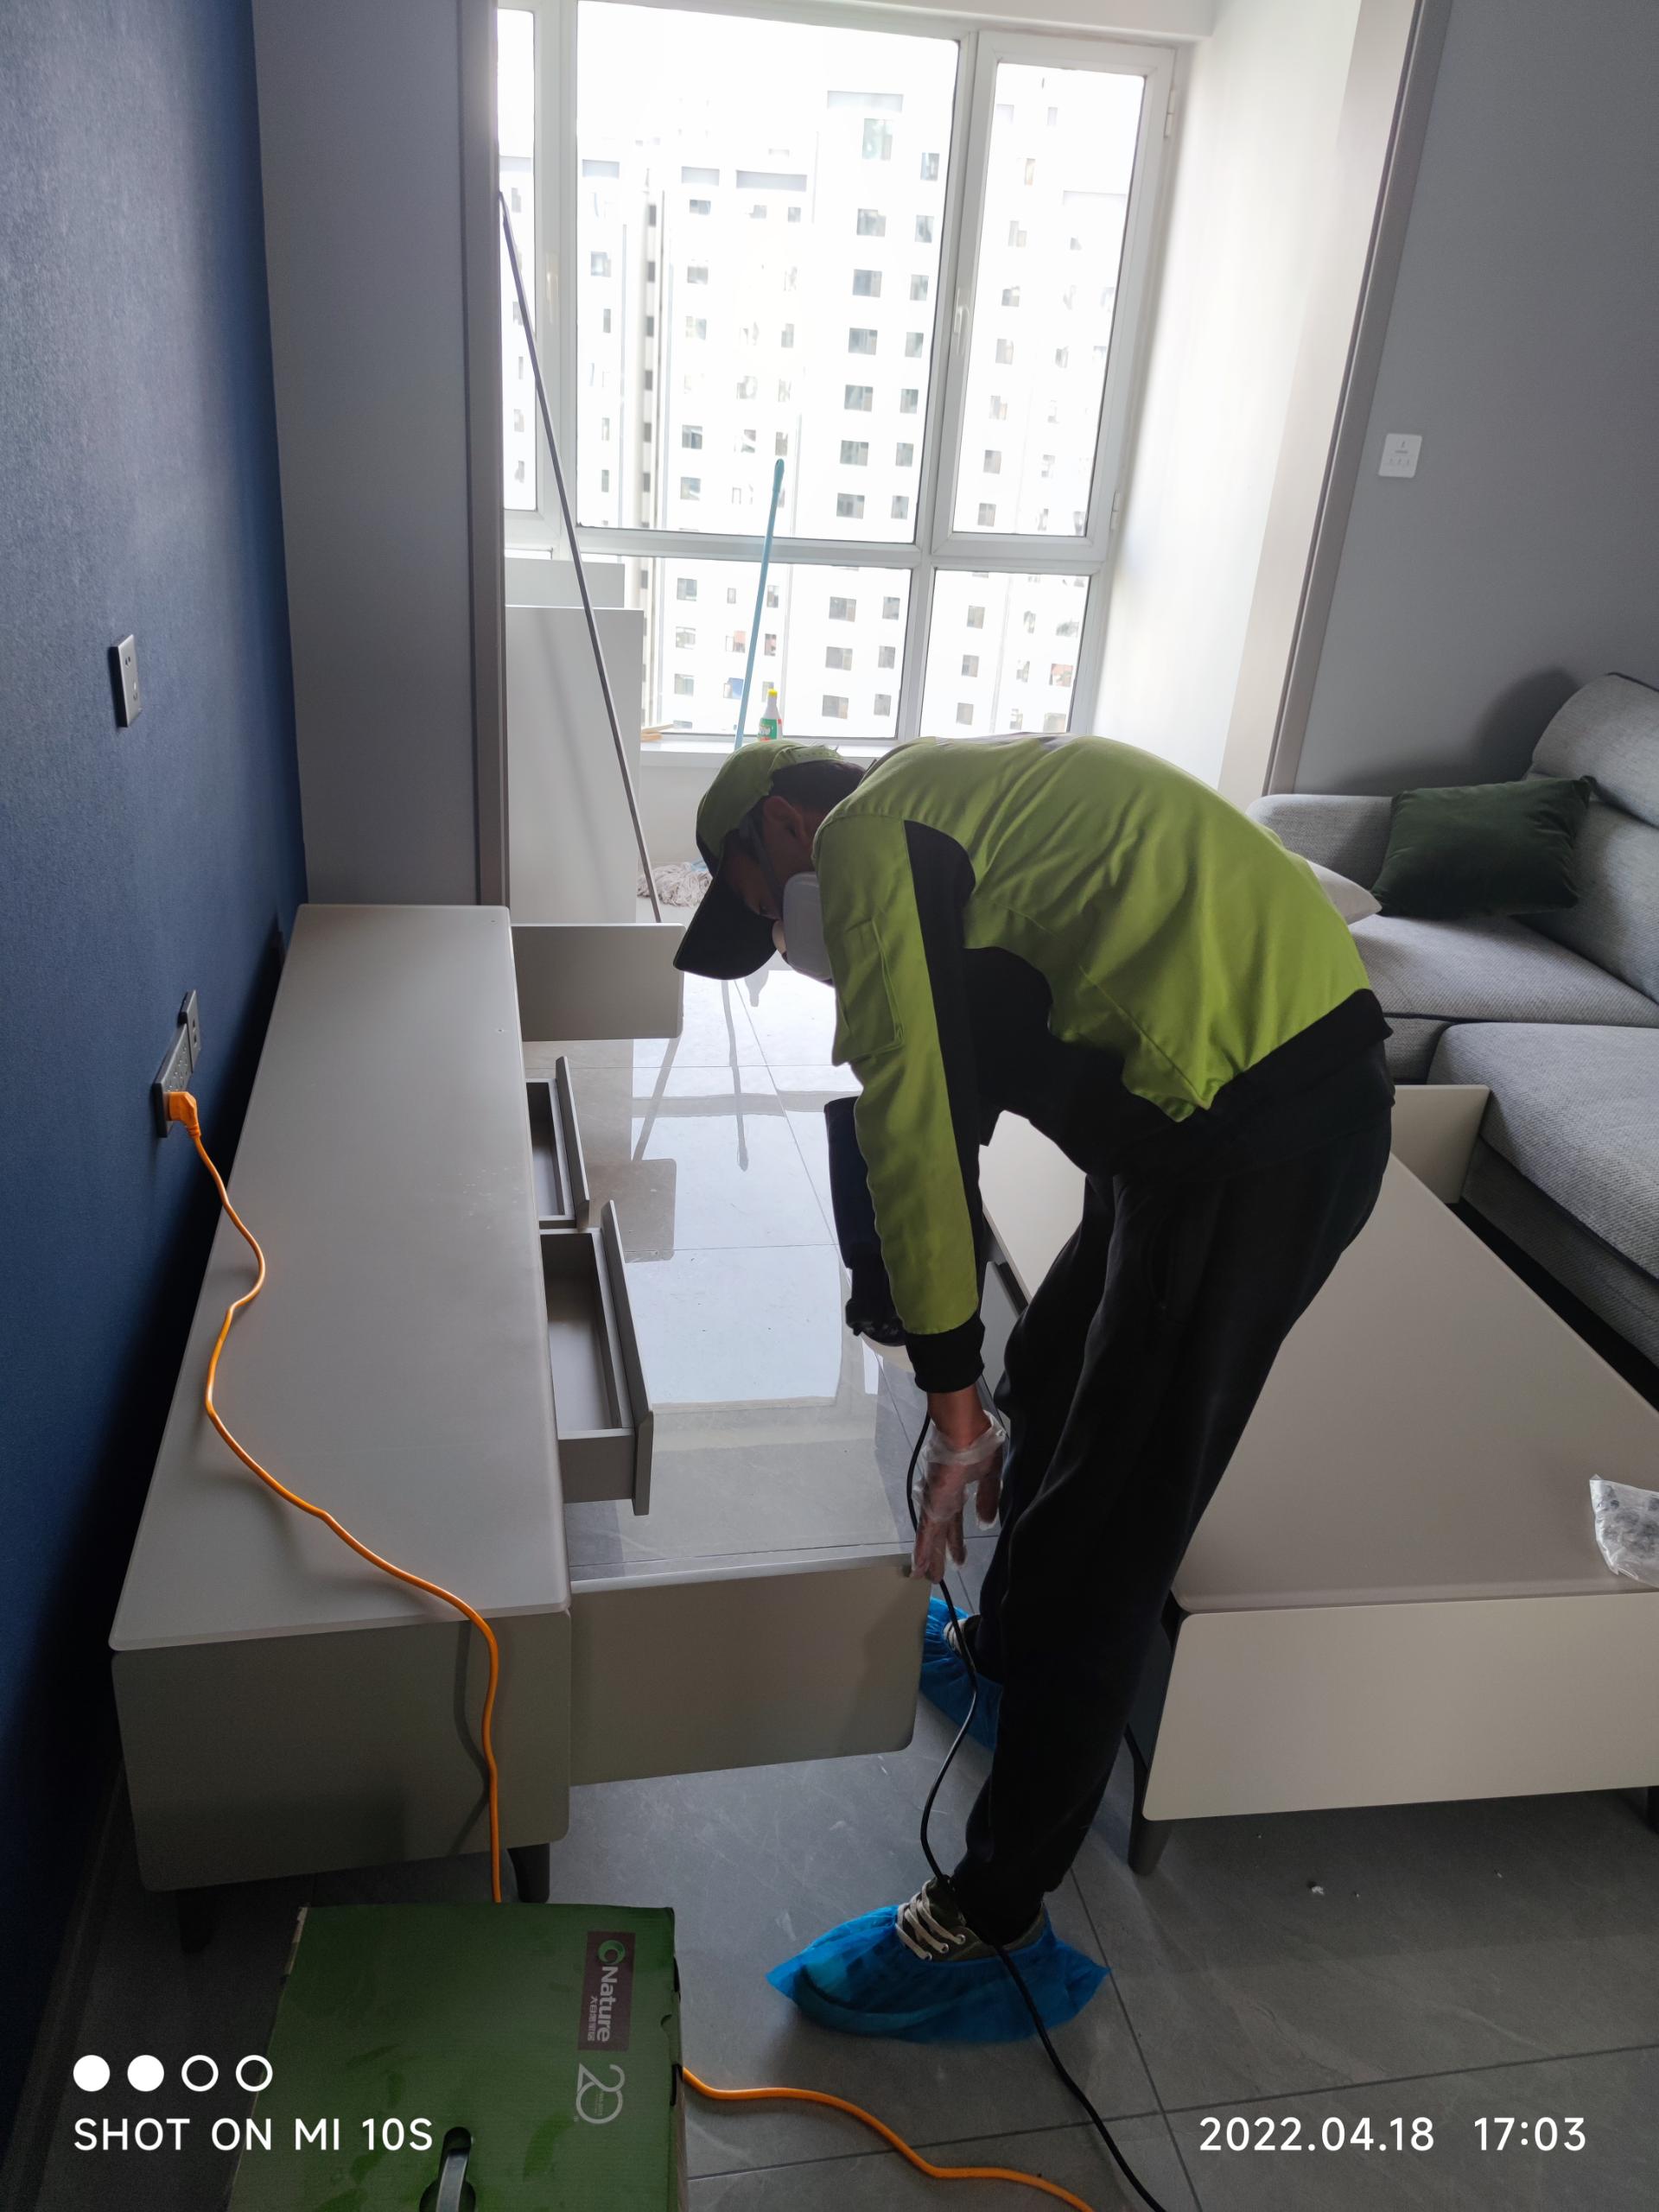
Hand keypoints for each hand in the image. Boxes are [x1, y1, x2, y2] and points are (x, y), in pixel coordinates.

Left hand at [912, 1410, 1005, 1582]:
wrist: (961, 1427)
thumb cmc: (977, 1443)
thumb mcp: (990, 1473)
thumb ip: (988, 1498)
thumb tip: (987, 1522)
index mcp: (959, 1492)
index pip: (956, 1521)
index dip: (956, 1540)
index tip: (959, 1558)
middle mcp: (945, 1500)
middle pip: (942, 1534)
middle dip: (940, 1554)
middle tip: (936, 1576)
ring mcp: (937, 1503)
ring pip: (932, 1537)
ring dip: (930, 1557)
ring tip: (927, 1577)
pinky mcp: (934, 1503)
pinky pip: (927, 1531)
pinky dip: (923, 1549)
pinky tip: (919, 1566)